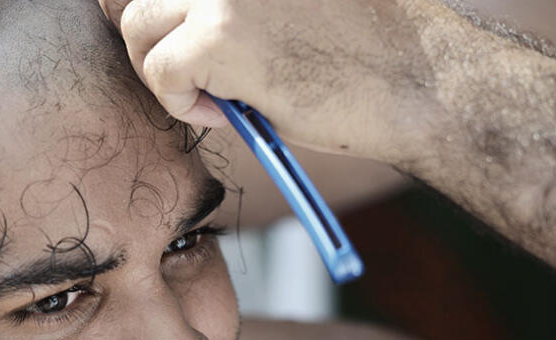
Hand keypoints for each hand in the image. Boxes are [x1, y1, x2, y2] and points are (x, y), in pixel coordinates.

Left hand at [98, 0, 462, 161]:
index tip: (177, 36)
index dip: (160, 9)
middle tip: (201, 75)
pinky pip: (159, 73)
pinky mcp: (220, 35)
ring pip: (137, 26)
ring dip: (165, 69)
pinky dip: (182, 105)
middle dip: (154, 38)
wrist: (418, 81)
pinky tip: (229, 112)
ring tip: (219, 94)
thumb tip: (145, 3)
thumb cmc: (359, 48)